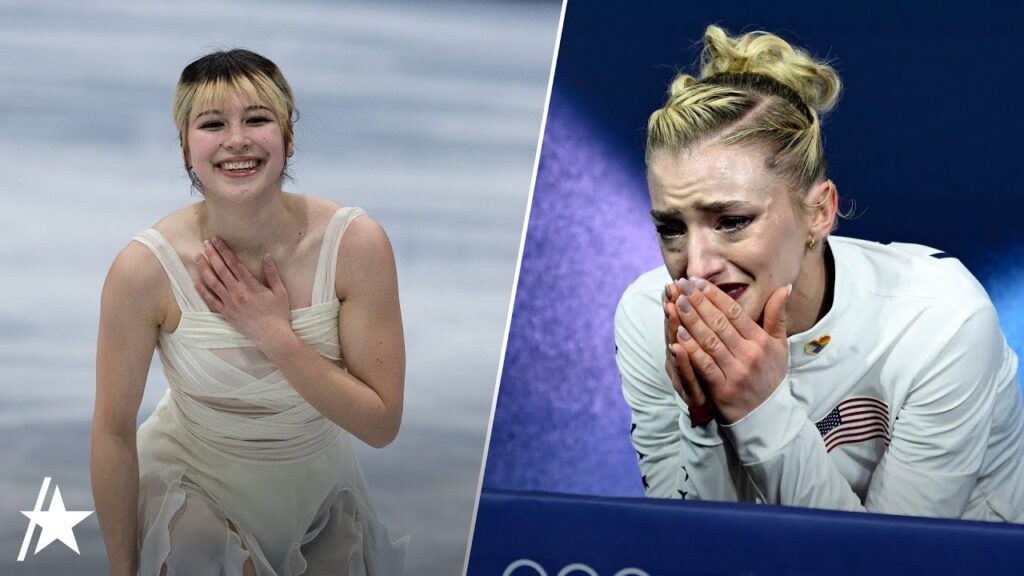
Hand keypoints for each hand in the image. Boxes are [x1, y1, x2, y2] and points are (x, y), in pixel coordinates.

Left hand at [193, 237, 292, 350]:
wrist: (272, 336)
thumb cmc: (278, 313)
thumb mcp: (280, 292)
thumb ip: (272, 274)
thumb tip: (267, 256)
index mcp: (251, 285)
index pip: (234, 264)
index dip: (224, 251)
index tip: (217, 241)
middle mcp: (237, 292)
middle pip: (221, 270)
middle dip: (212, 255)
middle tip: (205, 244)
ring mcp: (230, 303)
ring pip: (213, 282)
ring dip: (205, 269)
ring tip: (198, 257)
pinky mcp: (226, 313)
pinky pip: (211, 300)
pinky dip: (203, 290)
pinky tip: (197, 281)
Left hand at [672, 278, 790, 423]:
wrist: (768, 416)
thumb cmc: (770, 376)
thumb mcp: (779, 345)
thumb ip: (777, 315)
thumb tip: (783, 287)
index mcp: (761, 341)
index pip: (735, 312)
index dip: (714, 295)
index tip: (697, 281)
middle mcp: (750, 354)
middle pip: (719, 323)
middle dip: (698, 302)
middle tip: (681, 286)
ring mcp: (737, 372)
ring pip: (710, 341)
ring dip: (691, 321)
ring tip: (676, 303)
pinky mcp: (724, 389)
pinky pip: (705, 365)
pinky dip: (692, 350)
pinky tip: (678, 335)